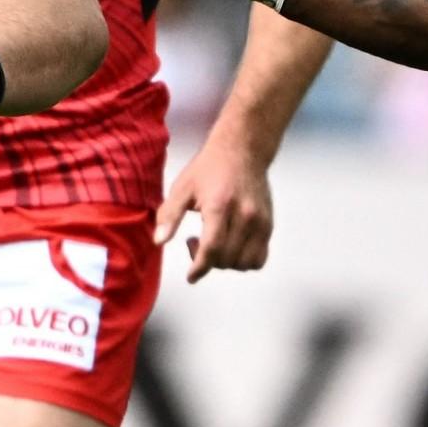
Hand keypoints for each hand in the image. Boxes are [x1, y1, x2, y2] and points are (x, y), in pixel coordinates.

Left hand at [157, 133, 277, 281]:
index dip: (200, 267)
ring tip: (213, 244)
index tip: (191, 276)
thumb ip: (169, 215)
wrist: (243, 150)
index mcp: (220, 206)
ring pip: (245, 263)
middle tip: (194, 242)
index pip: (213, 248)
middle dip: (207, 261)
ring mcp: (261, 221)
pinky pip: (259, 258)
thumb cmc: (209, 168)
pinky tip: (230, 247)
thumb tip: (158, 241)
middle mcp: (245, 216)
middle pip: (228, 259)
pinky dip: (244, 261)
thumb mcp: (182, 188)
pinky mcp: (269, 225)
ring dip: (226, 264)